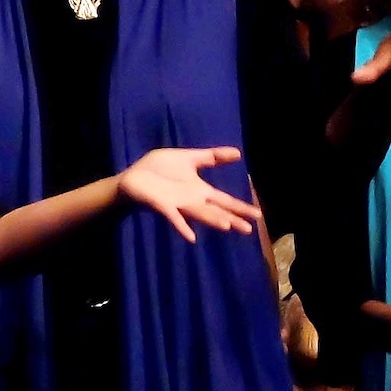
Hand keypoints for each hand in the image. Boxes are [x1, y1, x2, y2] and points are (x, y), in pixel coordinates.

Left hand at [117, 145, 264, 243]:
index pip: (224, 200)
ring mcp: (178, 205)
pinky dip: (182, 226)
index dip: (240, 207)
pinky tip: (192, 237)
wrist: (133, 177)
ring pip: (199, 214)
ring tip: (228, 226)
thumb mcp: (188, 158)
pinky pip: (174, 217)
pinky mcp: (162, 205)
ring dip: (213, 220)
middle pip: (216, 211)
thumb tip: (239, 153)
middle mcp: (192, 201)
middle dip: (233, 218)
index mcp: (199, 190)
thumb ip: (211, 157)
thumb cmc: (159, 169)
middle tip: (250, 229)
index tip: (258, 215)